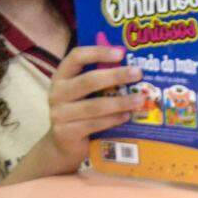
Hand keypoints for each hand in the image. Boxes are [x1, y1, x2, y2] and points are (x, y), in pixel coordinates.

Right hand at [42, 45, 141, 171]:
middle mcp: (57, 92)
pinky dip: (112, 120)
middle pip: (88, 80)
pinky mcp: (66, 132)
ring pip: (94, 106)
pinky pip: (93, 124)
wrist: (64, 145)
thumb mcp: (86, 93)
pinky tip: (127, 116)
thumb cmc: (81, 112)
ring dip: (120, 102)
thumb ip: (102, 80)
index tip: (120, 52)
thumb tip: (134, 66)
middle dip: (116, 75)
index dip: (98, 52)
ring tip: (140, 99)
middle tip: (138, 73)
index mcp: (62, 76)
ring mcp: (59, 114)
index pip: (76, 57)